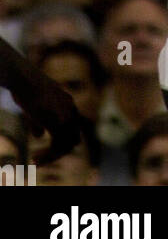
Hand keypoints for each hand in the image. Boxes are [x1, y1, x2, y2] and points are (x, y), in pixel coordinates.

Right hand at [2, 44, 82, 162]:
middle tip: (40, 160)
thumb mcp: (35, 105)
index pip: (72, 129)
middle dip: (57, 153)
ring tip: (36, 161)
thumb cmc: (25, 88)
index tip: (46, 151)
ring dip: (51, 157)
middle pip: (72, 139)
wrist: (23, 77)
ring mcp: (65, 115)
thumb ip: (41, 120)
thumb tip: (40, 135)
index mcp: (68, 103)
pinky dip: (48, 156)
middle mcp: (70, 110)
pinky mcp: (56, 120)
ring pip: (65, 145)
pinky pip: (57, 145)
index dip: (60, 143)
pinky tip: (34, 158)